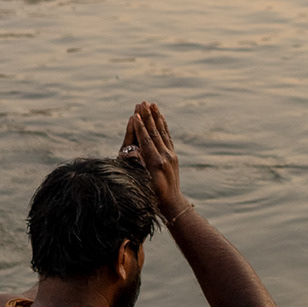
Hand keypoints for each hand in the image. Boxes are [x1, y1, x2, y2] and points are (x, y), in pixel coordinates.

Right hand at [123, 101, 186, 223]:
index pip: (146, 140)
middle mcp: (165, 156)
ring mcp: (171, 155)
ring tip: (152, 104)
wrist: (171, 203)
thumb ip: (141, 166)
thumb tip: (134, 151)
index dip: (140, 127)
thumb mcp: (145, 182)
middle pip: (154, 133)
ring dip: (156, 117)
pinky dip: (163, 126)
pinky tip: (160, 117)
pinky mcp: (173, 155)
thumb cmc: (153, 196)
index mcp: (156, 163)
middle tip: (142, 103)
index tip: (134, 115)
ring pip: (162, 132)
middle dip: (147, 117)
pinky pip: (167, 137)